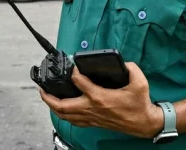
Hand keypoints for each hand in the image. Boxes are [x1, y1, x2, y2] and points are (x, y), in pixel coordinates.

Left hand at [39, 62, 163, 138]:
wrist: (143, 123)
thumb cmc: (139, 105)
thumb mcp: (139, 82)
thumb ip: (131, 68)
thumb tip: (124, 62)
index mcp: (100, 97)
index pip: (79, 82)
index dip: (73, 72)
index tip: (72, 65)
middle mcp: (92, 108)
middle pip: (62, 105)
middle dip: (48, 97)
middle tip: (41, 87)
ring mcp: (91, 117)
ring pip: (65, 115)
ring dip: (52, 106)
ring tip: (46, 97)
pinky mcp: (93, 122)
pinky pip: (73, 121)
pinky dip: (63, 115)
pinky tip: (61, 109)